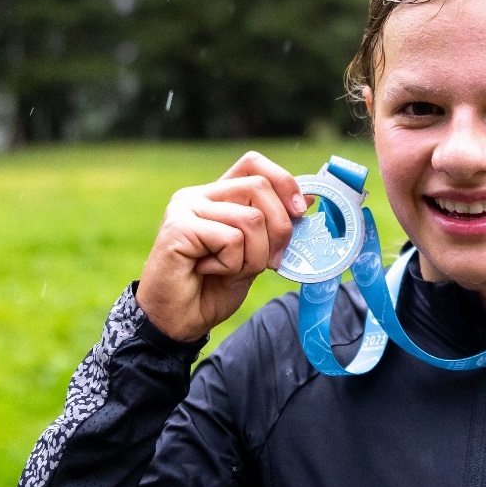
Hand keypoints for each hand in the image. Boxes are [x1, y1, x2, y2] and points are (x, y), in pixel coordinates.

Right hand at [136, 152, 306, 340]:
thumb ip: (272, 225)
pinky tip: (209, 271)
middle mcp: (198, 195)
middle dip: (279, 230)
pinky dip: (232, 264)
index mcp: (216, 196)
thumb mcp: (254, 253)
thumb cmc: (212, 289)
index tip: (299, 211)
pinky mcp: (178, 227)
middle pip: (259, 188)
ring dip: (255, 255)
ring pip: (251, 218)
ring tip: (231, 270)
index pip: (253, 164)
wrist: (177, 322)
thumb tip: (308, 199)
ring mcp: (185, 209)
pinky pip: (232, 239)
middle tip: (270, 262)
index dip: (283, 182)